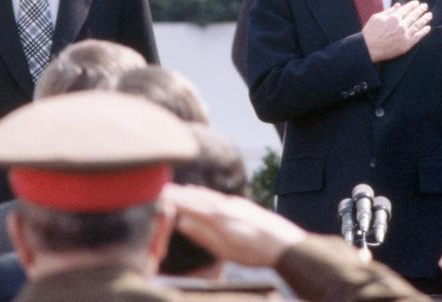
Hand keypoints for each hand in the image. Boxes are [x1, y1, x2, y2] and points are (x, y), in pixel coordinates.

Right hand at [163, 184, 306, 267]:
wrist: (283, 243)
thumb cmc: (253, 251)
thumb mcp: (224, 249)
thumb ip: (202, 234)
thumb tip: (181, 222)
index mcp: (217, 216)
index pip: (189, 205)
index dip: (173, 200)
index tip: (158, 195)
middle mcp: (225, 205)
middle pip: (197, 197)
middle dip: (180, 194)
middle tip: (163, 189)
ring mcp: (235, 204)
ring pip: (209, 195)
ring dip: (193, 193)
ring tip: (180, 190)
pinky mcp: (242, 205)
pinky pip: (218, 197)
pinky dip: (206, 195)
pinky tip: (205, 196)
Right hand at [362, 0, 431, 62]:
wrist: (368, 49)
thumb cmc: (370, 33)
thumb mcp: (377, 17)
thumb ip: (389, 11)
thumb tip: (398, 5)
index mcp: (394, 17)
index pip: (406, 9)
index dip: (413, 5)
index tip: (417, 2)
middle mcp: (401, 25)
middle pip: (414, 15)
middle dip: (420, 10)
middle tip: (425, 6)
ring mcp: (404, 35)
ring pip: (418, 25)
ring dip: (425, 19)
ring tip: (429, 15)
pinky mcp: (406, 45)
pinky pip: (418, 37)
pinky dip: (423, 32)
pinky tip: (427, 28)